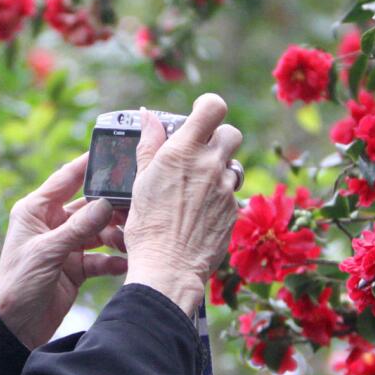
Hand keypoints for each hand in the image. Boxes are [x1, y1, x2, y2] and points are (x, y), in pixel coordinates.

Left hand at [0, 153, 129, 348]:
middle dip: (111, 207)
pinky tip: (126, 263)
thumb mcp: (47, 252)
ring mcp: (65, 245)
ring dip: (116, 236)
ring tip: (132, 240)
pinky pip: (100, 258)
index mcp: (36, 211)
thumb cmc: (18, 284)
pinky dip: (113, 260)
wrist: (14, 327)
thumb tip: (106, 204)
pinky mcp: (76, 267)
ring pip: (99, 231)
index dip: (88, 164)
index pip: (66, 178)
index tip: (113, 152)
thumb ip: (77, 228)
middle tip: (136, 206)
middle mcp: (52, 223)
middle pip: (89, 206)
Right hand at [123, 93, 242, 315]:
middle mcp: (210, 165)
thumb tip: (149, 116)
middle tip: (200, 152)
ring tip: (198, 187)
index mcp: (184, 151)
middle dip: (218, 138)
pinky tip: (201, 212)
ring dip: (220, 170)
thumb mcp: (141, 181)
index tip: (199, 113)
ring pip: (233, 166)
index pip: (213, 107)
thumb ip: (149, 145)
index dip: (207, 106)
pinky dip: (219, 197)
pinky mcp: (233, 210)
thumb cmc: (147, 225)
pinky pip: (232, 194)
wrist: (168, 268)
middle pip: (231, 133)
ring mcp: (226, 189)